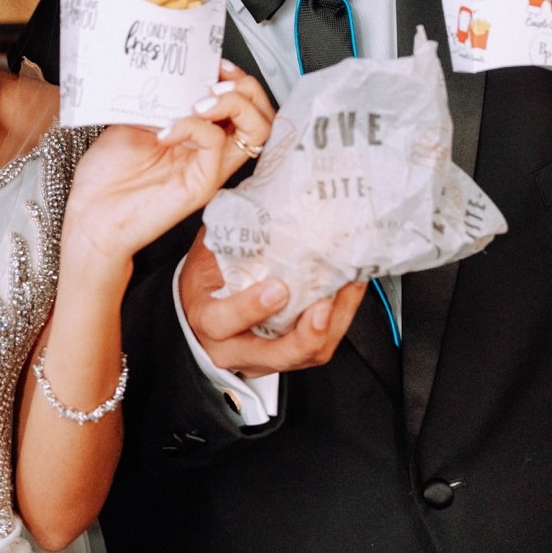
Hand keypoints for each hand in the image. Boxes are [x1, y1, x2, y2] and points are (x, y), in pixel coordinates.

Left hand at [63, 63, 273, 281]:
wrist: (91, 216)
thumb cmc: (108, 177)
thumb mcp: (135, 119)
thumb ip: (162, 98)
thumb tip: (178, 69)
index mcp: (198, 133)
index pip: (243, 103)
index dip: (237, 78)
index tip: (214, 63)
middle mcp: (211, 151)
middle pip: (262, 114)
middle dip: (247, 87)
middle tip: (216, 82)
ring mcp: (210, 168)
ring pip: (257, 130)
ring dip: (234, 103)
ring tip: (201, 102)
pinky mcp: (202, 185)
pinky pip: (217, 145)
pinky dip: (195, 126)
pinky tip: (167, 131)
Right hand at [178, 230, 365, 374]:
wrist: (203, 305)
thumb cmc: (206, 275)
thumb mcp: (208, 252)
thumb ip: (230, 233)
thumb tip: (262, 193)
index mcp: (207, 318)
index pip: (222, 322)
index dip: (249, 308)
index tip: (277, 287)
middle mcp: (234, 348)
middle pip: (276, 356)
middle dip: (306, 332)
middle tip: (325, 301)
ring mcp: (263, 360)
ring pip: (305, 357)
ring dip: (332, 323)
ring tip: (347, 287)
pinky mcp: (288, 359)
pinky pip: (318, 348)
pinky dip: (338, 320)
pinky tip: (349, 291)